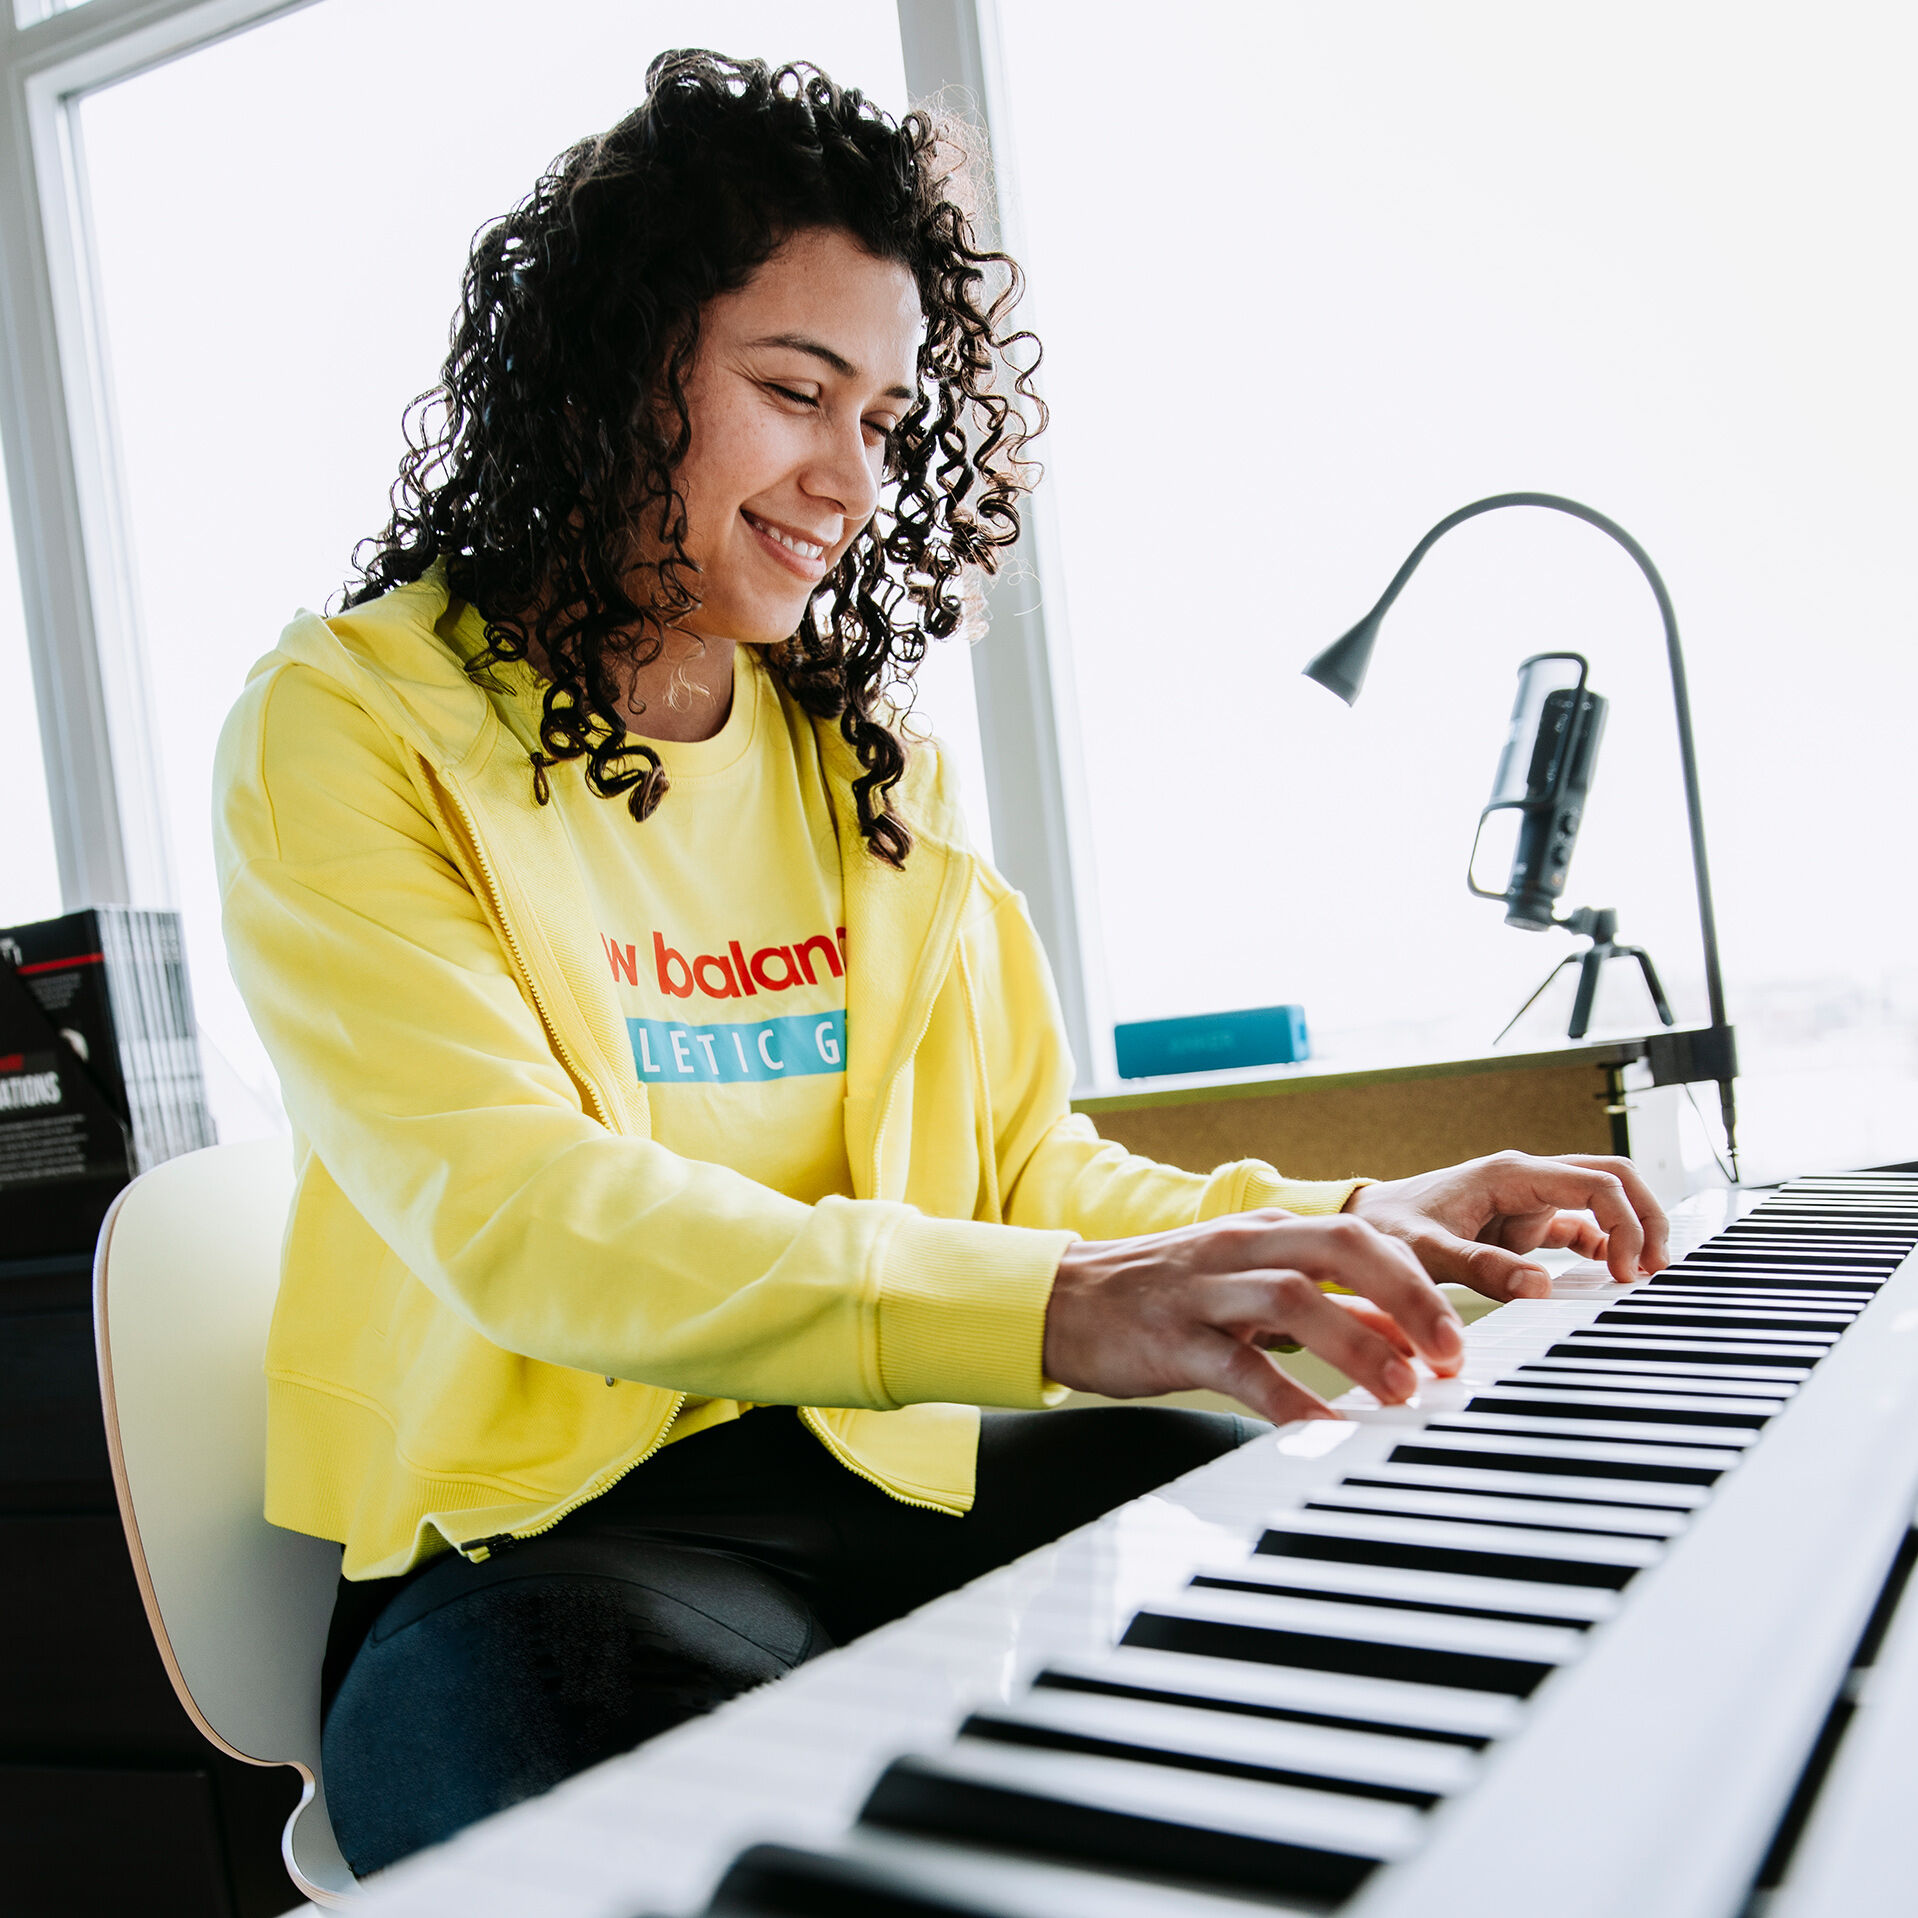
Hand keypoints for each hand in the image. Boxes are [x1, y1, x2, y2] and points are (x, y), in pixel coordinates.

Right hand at [1042, 1209, 1465, 1424]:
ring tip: (1399, 1393)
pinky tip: (1317, 1428)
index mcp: (1267, 1231)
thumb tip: (1403, 1332)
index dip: (1418, 1282)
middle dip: (1406, 1296)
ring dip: (1356, 1343)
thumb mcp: (1248, 1287)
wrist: (1060, 1300)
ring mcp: (1203, 1289)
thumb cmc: (1164, 1296)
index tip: (1458, 1338)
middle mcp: (1240, 1247)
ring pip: (1291, 1298)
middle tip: (1447, 1356)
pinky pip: (1234, 1365)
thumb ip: (1325, 1306)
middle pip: (1340, 1247)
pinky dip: (1283, 1397)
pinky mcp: (1169, 1336)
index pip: (1361, 1236)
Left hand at [1346, 1150, 1669, 1300]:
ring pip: (1600, 1202)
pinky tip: (1610, 1276)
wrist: (1364, 1223)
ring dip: (1627, 1231)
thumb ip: (1480, 1268)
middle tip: (1658, 1268)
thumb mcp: (1427, 1251)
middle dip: (1645, 1216)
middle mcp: (1526, 1179)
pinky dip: (1600, 1248)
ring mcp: (1527, 1200)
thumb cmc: (1388, 1228)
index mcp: (1511, 1173)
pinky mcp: (1522, 1224)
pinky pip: (1576, 1229)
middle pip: (1612, 1178)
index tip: (1628, 1272)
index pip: (1595, 1183)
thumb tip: (1541, 1287)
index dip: (1626, 1223)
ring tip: (1643, 1276)